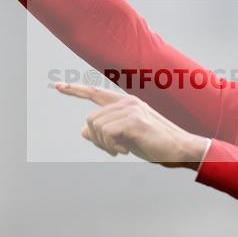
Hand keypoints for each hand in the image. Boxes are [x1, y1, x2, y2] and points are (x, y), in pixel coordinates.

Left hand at [55, 82, 209, 168]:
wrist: (180, 149)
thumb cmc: (154, 145)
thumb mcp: (125, 139)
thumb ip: (104, 132)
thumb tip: (82, 130)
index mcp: (124, 103)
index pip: (95, 93)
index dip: (75, 90)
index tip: (58, 86)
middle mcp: (126, 102)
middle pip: (91, 119)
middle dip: (97, 140)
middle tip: (114, 151)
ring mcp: (131, 109)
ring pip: (96, 126)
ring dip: (104, 145)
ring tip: (121, 150)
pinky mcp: (134, 120)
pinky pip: (106, 133)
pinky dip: (111, 146)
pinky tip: (125, 151)